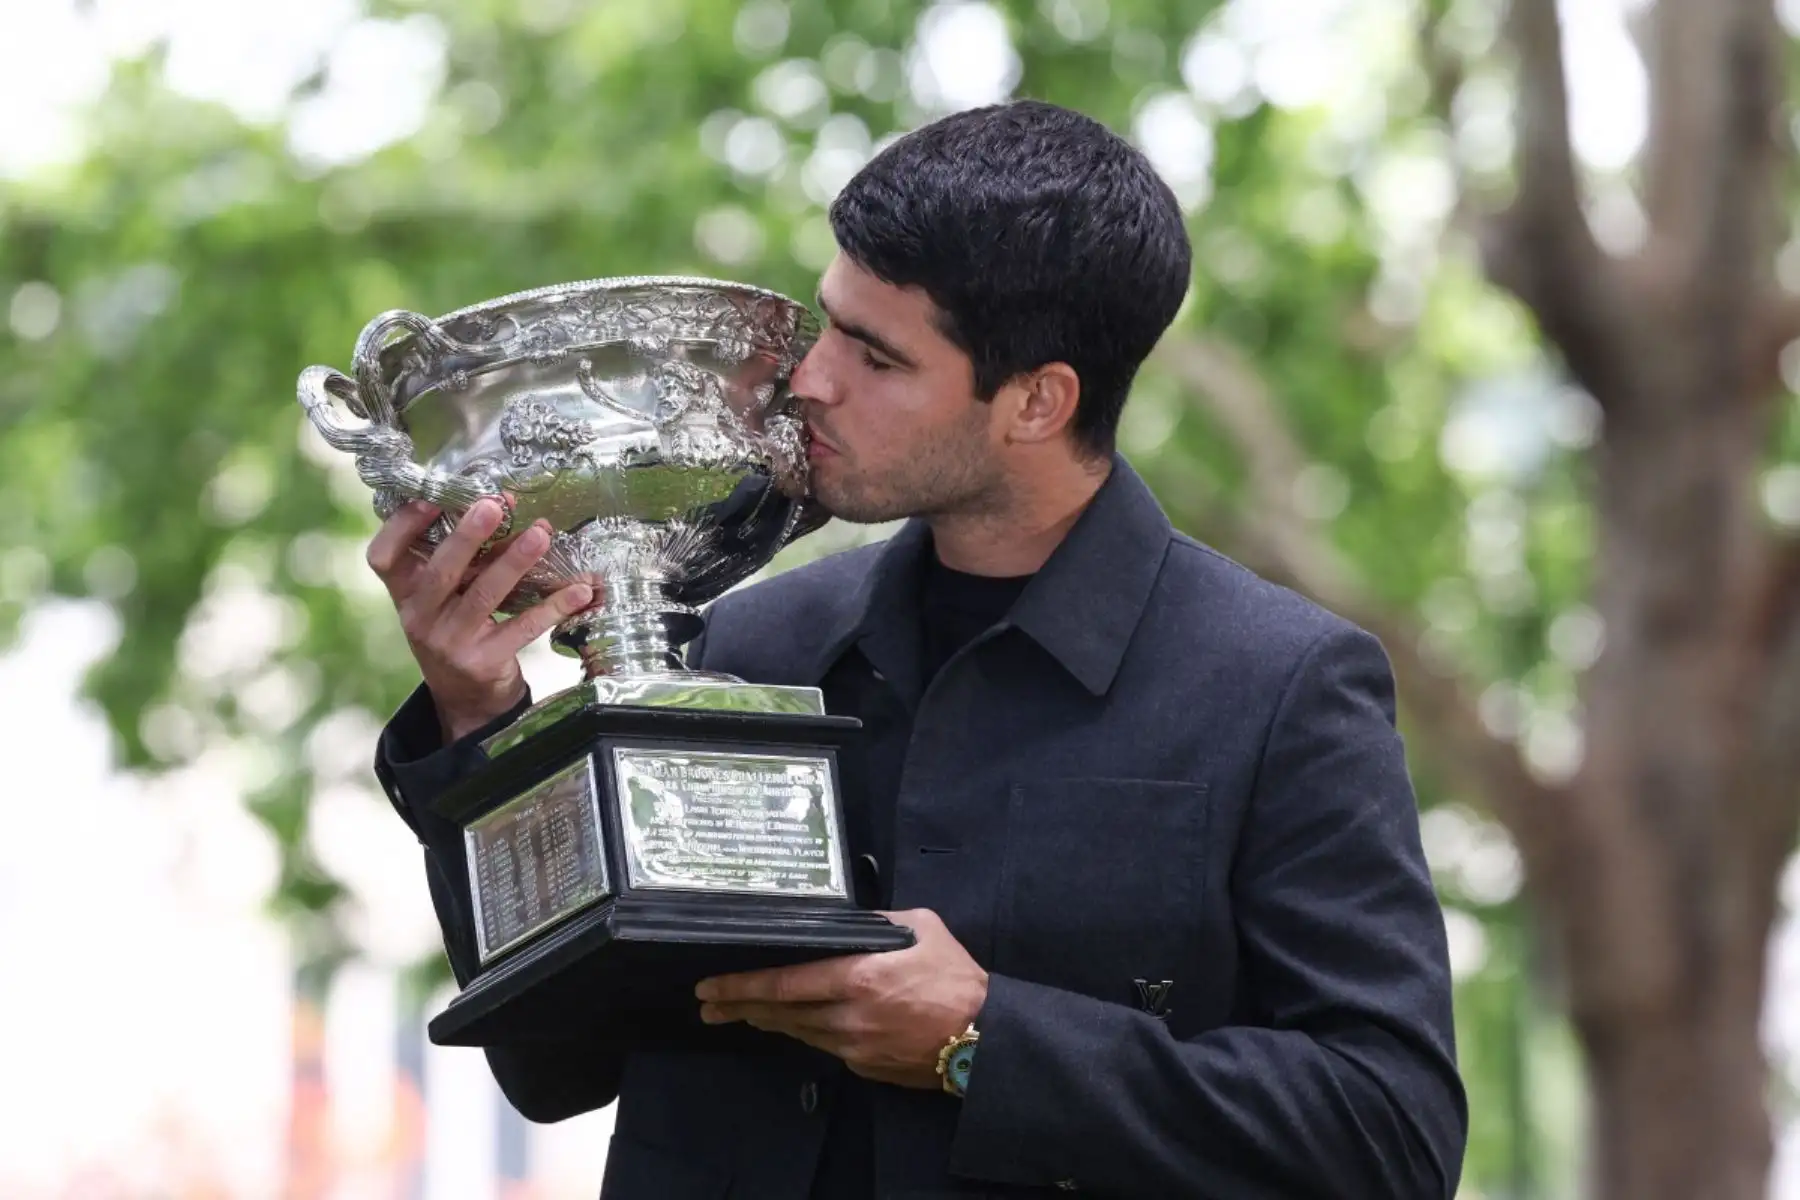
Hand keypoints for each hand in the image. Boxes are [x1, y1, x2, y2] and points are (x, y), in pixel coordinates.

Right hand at [366, 498, 596, 743]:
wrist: (466, 696)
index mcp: (404, 594)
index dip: (402, 526)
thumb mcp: (441, 597)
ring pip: (484, 596)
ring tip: (540, 534)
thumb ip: (458, 560)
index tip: (430, 497)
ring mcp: (449, 643)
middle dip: (468, 535)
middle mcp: (419, 618)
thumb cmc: (455, 628)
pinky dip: (553, 607)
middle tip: (494, 505)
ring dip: (514, 562)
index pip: (383, 557)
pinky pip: (521, 628)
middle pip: (440, 572)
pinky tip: (578, 589)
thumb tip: (502, 505)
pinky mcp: (483, 662)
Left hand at [694, 909, 987, 1089]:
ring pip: (798, 1032)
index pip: (784, 983)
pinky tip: (793, 1025)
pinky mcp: (865, 1067)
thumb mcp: (921, 928)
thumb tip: (851, 920)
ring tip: (742, 1013)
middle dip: (740, 1008)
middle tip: (708, 1007)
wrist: (984, 1037)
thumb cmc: (955, 977)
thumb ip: (880, 922)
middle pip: (780, 1013)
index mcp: (856, 978)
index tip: (711, 986)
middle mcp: (846, 1016)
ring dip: (768, 1021)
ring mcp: (854, 1047)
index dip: (742, 985)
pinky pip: (825, 1047)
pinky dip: (805, 1033)